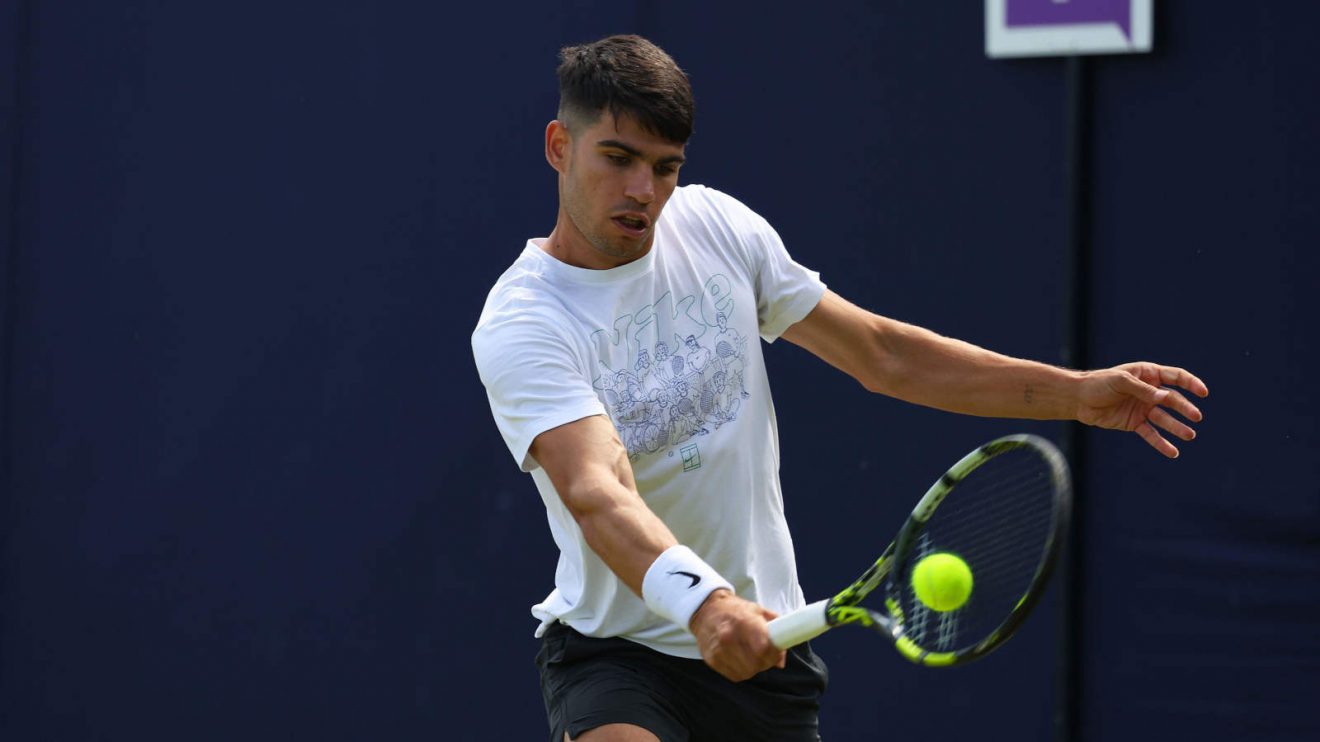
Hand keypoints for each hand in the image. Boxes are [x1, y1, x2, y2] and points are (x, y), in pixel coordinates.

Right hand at [689, 590, 785, 681]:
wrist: (705, 610)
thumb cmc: (734, 609)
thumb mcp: (757, 611)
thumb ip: (774, 631)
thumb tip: (781, 660)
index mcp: (743, 621)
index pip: (764, 647)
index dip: (774, 653)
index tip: (777, 652)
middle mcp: (729, 637)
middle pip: (756, 662)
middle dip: (766, 662)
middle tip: (767, 655)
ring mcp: (719, 650)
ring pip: (747, 672)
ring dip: (754, 668)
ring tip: (753, 657)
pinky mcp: (712, 660)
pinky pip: (734, 675)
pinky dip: (742, 671)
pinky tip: (741, 660)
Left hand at [1076, 362, 1208, 457]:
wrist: (1078, 399)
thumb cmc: (1099, 383)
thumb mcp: (1120, 381)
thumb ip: (1142, 389)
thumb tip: (1165, 396)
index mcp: (1148, 374)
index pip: (1176, 377)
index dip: (1191, 383)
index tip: (1203, 393)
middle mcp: (1149, 392)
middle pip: (1172, 400)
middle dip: (1185, 408)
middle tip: (1196, 417)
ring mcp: (1143, 408)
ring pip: (1164, 419)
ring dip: (1177, 427)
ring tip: (1189, 435)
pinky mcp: (1134, 423)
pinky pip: (1151, 434)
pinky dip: (1161, 443)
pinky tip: (1173, 452)